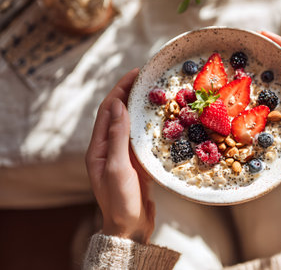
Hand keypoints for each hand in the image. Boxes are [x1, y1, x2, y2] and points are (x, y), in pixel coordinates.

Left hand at [85, 68, 154, 243]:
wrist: (130, 227)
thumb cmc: (121, 200)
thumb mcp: (117, 167)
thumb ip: (117, 137)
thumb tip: (119, 106)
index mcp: (99, 147)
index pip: (109, 110)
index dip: (120, 89)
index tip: (135, 74)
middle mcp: (109, 148)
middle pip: (119, 113)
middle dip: (131, 93)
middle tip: (148, 78)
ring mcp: (123, 154)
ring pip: (131, 124)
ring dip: (141, 107)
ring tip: (155, 93)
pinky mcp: (136, 162)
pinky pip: (141, 137)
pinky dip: (149, 124)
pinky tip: (161, 119)